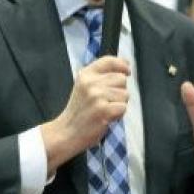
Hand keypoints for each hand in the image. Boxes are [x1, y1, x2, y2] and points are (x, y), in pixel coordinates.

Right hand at [41, 56, 130, 173]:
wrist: (66, 132)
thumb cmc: (79, 111)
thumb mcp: (84, 86)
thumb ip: (100, 76)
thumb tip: (125, 66)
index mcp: (85, 74)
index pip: (109, 61)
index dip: (122, 65)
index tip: (127, 71)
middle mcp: (90, 82)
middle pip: (121, 79)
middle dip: (120, 91)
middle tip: (107, 101)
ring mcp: (96, 96)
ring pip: (125, 94)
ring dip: (119, 104)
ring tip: (105, 110)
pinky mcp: (103, 110)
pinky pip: (123, 108)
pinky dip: (118, 115)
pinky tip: (106, 118)